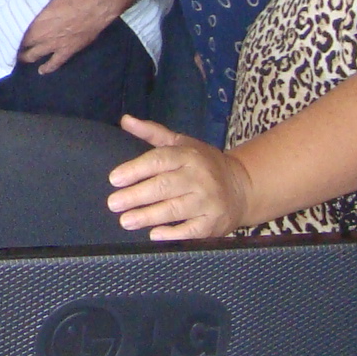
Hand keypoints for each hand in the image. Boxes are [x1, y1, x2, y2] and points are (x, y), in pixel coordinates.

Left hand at [17, 0, 121, 73]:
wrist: (98, 3)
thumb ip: (42, 2)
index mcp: (36, 18)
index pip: (18, 28)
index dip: (13, 30)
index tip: (8, 30)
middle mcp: (42, 34)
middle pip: (24, 43)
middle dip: (17, 45)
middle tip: (12, 44)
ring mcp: (55, 44)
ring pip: (35, 55)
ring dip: (27, 57)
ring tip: (22, 58)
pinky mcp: (68, 50)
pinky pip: (55, 63)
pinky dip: (47, 68)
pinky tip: (42, 71)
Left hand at [105, 115, 251, 239]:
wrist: (242, 188)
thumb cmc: (204, 164)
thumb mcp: (182, 143)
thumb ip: (152, 133)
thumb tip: (125, 120)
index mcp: (189, 156)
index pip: (159, 160)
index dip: (135, 169)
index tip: (114, 179)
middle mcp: (199, 178)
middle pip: (164, 186)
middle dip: (136, 195)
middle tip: (113, 203)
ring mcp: (208, 202)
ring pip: (175, 209)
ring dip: (148, 216)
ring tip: (125, 220)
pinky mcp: (213, 223)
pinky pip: (191, 230)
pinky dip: (173, 234)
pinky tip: (154, 235)